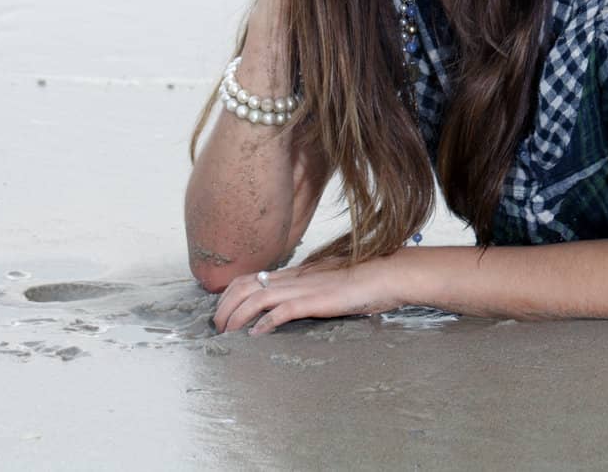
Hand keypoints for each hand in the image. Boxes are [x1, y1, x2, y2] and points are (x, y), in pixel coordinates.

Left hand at [211, 256, 406, 335]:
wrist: (389, 273)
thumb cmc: (365, 279)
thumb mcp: (330, 282)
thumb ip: (310, 290)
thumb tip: (293, 304)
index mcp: (297, 274)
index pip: (251, 278)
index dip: (229, 294)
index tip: (222, 312)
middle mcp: (295, 278)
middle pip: (245, 285)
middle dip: (224, 307)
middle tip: (217, 328)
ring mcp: (305, 288)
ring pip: (257, 296)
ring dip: (237, 316)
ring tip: (228, 334)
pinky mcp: (317, 300)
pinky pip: (283, 310)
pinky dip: (265, 323)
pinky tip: (257, 335)